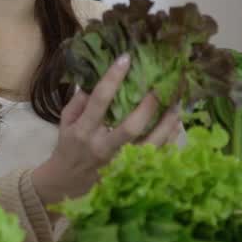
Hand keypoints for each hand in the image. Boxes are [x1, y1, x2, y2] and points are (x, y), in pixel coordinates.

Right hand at [32, 54, 181, 205]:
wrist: (68, 182)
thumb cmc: (68, 147)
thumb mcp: (64, 123)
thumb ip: (78, 102)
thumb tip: (95, 80)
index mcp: (83, 131)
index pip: (99, 101)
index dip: (113, 78)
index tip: (126, 58)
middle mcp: (103, 147)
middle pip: (131, 127)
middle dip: (148, 106)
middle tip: (159, 87)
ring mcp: (120, 162)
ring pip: (150, 144)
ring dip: (166, 123)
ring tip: (177, 104)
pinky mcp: (132, 172)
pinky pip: (157, 156)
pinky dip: (170, 139)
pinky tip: (176, 124)